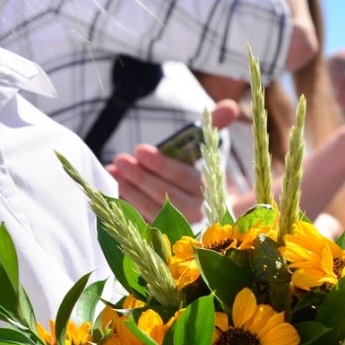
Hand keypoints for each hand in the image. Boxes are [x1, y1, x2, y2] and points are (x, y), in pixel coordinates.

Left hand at [107, 100, 239, 223]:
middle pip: (165, 195)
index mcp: (207, 188)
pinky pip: (141, 224)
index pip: (183, 177)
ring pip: (150, 211)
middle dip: (140, 176)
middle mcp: (196, 213)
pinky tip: (114, 188)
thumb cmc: (192, 173)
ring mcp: (179, 230)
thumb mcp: (203, 149)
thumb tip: (230, 104)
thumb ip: (215, 126)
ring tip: (114, 171)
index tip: (140, 150)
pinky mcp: (161, 240)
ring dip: (129, 189)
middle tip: (120, 159)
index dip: (161, 164)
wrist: (197, 210)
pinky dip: (125, 205)